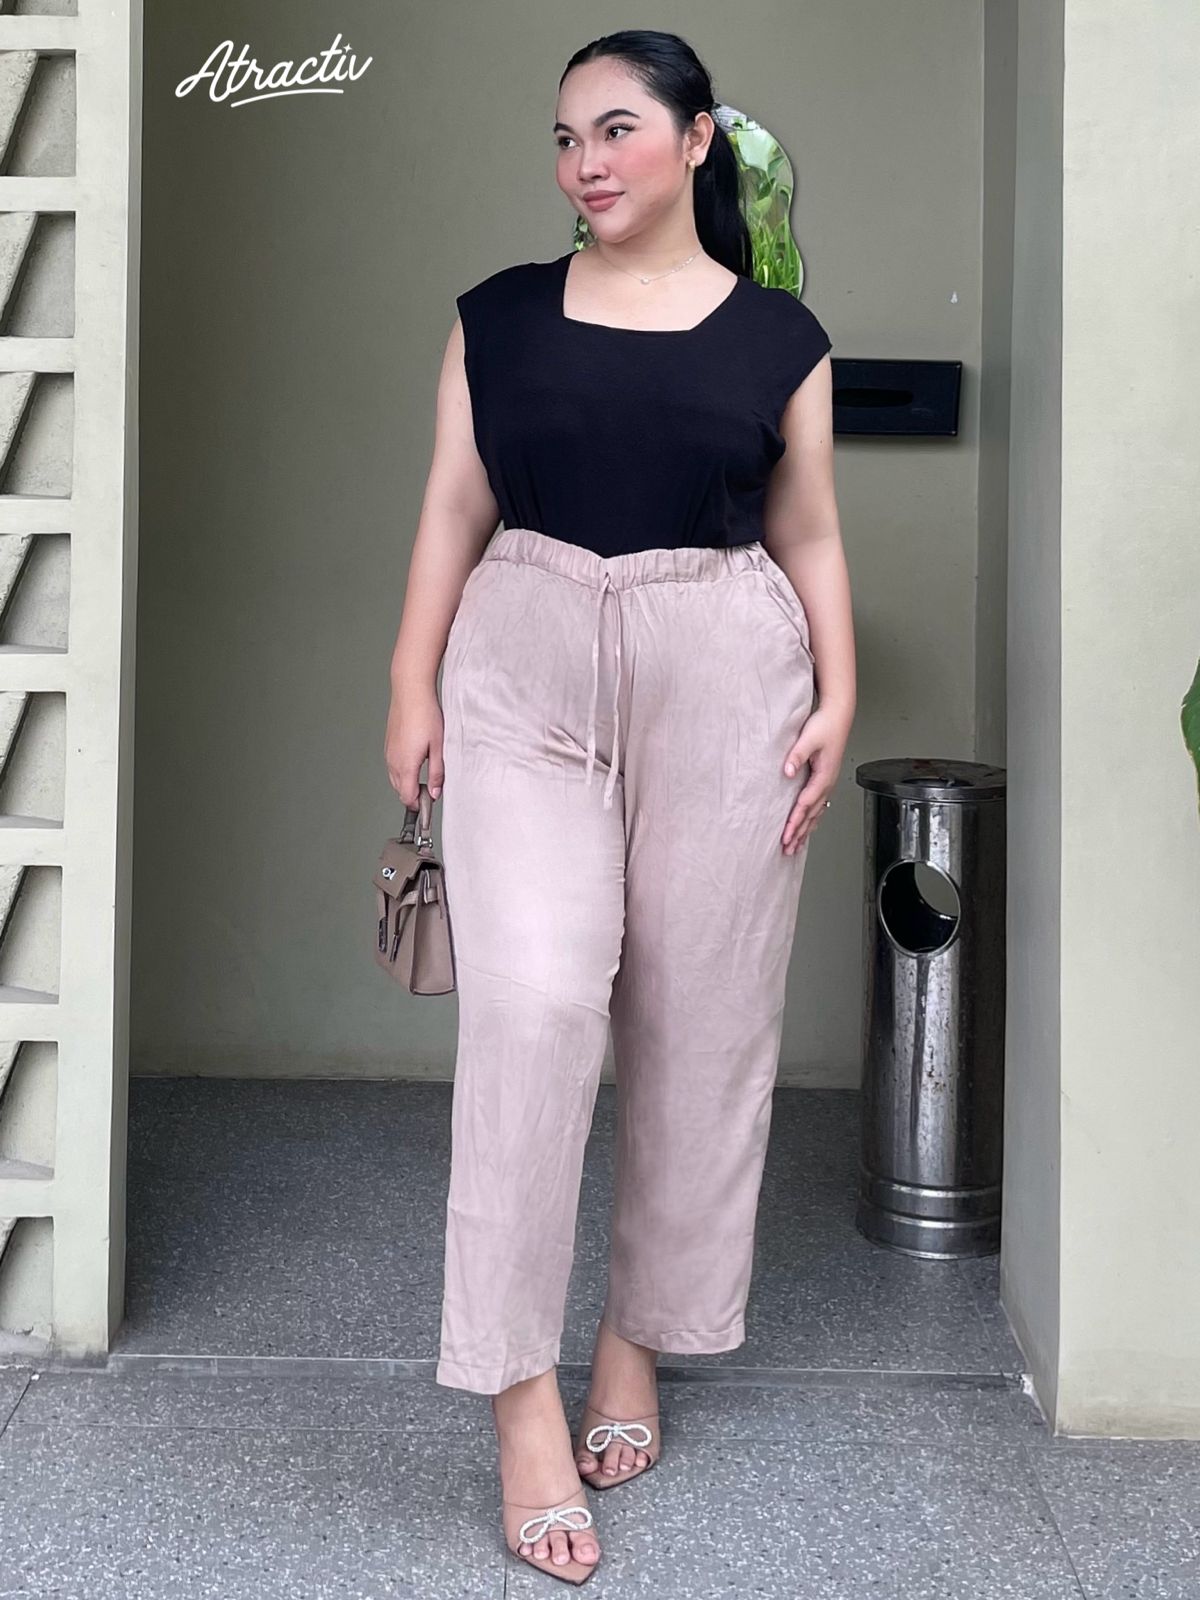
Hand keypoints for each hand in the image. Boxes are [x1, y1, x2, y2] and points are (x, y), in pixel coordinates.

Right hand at [384, 687, 444, 809]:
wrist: (410, 692)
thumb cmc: (425, 715)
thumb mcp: (438, 747)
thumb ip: (436, 773)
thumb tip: (434, 792)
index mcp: (405, 765)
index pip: (407, 798)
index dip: (419, 805)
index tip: (430, 803)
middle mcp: (393, 762)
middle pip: (400, 791)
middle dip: (413, 795)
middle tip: (430, 789)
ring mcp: (388, 753)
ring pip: (395, 779)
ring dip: (407, 783)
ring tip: (424, 775)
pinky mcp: (388, 745)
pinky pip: (392, 766)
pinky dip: (402, 771)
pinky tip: (416, 761)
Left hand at [780, 703, 851, 854]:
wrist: (838, 714)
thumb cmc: (825, 724)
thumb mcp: (808, 738)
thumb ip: (797, 755)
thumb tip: (788, 770)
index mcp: (824, 776)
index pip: (806, 805)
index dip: (795, 822)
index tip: (786, 836)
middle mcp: (827, 783)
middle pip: (811, 815)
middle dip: (799, 833)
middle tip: (788, 849)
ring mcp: (827, 782)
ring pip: (816, 813)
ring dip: (805, 830)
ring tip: (796, 846)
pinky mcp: (824, 778)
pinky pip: (818, 805)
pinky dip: (811, 819)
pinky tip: (807, 827)